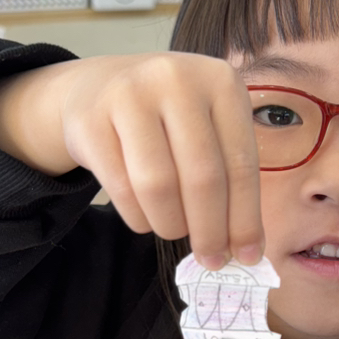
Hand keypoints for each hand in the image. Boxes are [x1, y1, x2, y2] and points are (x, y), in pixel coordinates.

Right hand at [0, 53, 262, 268]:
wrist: (101, 86)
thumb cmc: (169, 118)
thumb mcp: (210, 128)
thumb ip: (231, 178)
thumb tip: (247, 249)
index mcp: (221, 81)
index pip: (241, 163)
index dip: (245, 217)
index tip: (248, 257)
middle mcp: (177, 79)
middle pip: (202, 177)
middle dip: (210, 230)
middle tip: (211, 259)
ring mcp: (129, 94)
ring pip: (159, 186)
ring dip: (172, 225)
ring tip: (175, 230)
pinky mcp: (90, 119)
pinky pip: (121, 189)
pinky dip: (139, 218)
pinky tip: (146, 219)